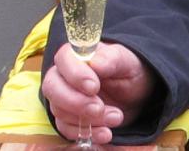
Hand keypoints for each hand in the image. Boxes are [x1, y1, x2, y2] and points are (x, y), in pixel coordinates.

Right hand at [42, 41, 156, 144]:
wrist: (135, 94)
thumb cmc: (128, 70)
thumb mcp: (127, 62)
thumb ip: (111, 59)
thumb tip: (94, 62)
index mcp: (78, 55)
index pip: (64, 59)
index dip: (75, 74)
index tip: (94, 87)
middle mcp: (64, 76)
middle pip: (53, 88)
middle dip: (76, 102)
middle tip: (99, 108)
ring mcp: (63, 98)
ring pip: (60, 111)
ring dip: (88, 119)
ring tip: (116, 117)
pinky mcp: (67, 119)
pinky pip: (67, 129)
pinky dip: (86, 134)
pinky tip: (105, 134)